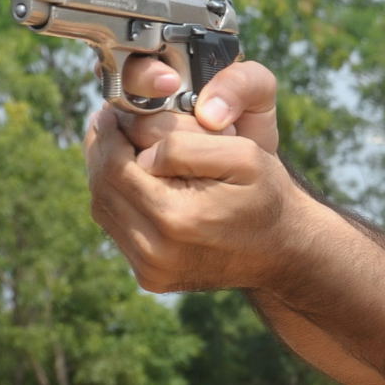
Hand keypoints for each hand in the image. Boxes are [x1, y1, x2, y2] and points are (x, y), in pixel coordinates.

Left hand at [85, 58, 298, 292]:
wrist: (283, 249)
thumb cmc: (265, 194)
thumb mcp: (241, 154)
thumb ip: (184, 143)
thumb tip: (138, 146)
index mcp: (176, 218)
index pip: (116, 164)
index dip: (111, 132)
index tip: (114, 108)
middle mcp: (156, 251)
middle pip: (102, 187)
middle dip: (102, 149)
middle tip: (108, 120)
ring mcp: (150, 269)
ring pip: (103, 207)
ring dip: (106, 173)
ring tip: (118, 144)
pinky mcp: (149, 276)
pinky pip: (117, 228)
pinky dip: (119, 199)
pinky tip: (134, 178)